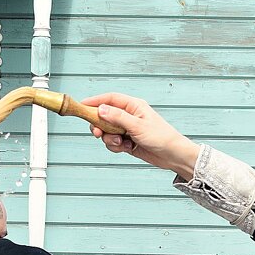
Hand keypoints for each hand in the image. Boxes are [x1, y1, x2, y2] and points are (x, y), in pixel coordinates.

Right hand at [80, 92, 201, 178]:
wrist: (172, 155)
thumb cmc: (161, 137)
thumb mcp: (137, 126)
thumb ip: (117, 117)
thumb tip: (100, 109)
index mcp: (133, 106)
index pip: (110, 99)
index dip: (95, 101)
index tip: (82, 105)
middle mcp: (129, 115)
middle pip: (104, 116)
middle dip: (100, 126)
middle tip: (98, 134)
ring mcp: (127, 129)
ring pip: (108, 132)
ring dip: (110, 139)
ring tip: (122, 144)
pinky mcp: (127, 141)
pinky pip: (113, 142)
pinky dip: (116, 147)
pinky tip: (127, 149)